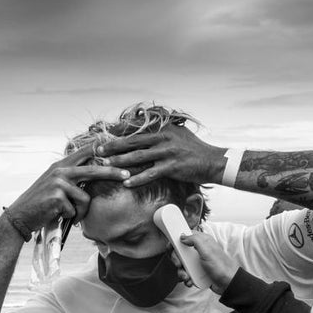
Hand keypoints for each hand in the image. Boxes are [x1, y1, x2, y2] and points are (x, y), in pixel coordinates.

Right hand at [6, 147, 129, 233]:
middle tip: (127, 175)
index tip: (118, 150)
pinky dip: (70, 217)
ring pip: (85, 198)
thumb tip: (95, 173)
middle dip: (112, 172)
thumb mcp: (55, 185)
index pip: (84, 153)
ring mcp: (58, 182)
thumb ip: (72, 178)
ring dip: (80, 212)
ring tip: (70, 216)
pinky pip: (75, 210)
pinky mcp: (57, 196)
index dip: (102, 151)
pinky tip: (57, 216)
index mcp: (60, 165)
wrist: (20, 216)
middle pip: (92, 170)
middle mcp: (59, 170)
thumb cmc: (41, 204)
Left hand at [96, 124, 226, 188]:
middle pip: (133, 141)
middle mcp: (164, 137)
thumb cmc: (194, 150)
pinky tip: (126, 183)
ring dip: (121, 162)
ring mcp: (168, 152)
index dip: (119, 134)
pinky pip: (151, 173)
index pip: (136, 130)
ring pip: (138, 157)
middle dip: (114, 146)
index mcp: (164, 128)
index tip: (105, 137)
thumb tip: (146, 131)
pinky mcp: (172, 166)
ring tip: (106, 166)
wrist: (213, 161)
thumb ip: (162, 132)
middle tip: (98, 150)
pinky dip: (138, 179)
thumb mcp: (178, 134)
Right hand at [177, 232, 238, 294]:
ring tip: (186, 277)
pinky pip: (186, 273)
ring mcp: (197, 261)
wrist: (228, 284)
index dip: (176, 242)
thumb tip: (182, 236)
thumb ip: (195, 240)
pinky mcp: (197, 271)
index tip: (172, 248)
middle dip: (177, 260)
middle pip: (180, 252)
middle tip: (179, 265)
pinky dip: (186, 278)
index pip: (184, 237)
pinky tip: (190, 281)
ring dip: (181, 272)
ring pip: (182, 264)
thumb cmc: (221, 267)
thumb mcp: (207, 251)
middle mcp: (199, 250)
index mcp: (202, 241)